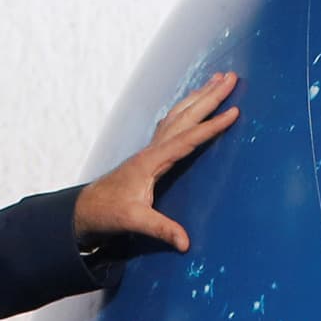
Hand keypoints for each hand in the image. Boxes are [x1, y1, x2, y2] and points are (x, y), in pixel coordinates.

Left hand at [75, 72, 239, 253]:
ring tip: (218, 80)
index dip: (212, 126)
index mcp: (152, 161)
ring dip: (199, 96)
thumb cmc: (108, 213)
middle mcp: (152, 149)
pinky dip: (187, 108)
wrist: (86, 209)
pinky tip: (193, 104)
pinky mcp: (151, 153)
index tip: (234, 112)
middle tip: (231, 78)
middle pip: (186, 116)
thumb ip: (161, 229)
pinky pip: (173, 122)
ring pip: (179, 114)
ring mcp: (151, 148)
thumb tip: (185, 243)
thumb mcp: (135, 222)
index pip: (188, 138)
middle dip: (210, 96)